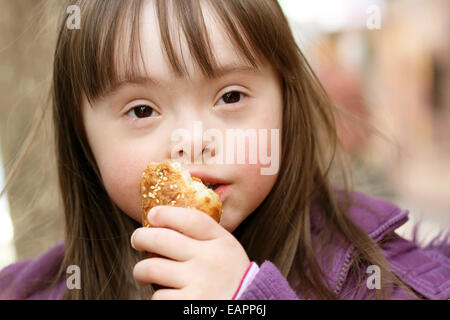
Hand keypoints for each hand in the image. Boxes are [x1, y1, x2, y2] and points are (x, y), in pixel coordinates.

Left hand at [131, 206, 250, 299]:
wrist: (247, 307)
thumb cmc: (231, 278)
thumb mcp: (227, 250)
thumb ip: (206, 237)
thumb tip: (168, 223)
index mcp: (221, 242)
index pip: (191, 219)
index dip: (167, 213)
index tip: (153, 214)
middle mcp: (209, 259)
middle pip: (162, 239)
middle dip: (141, 237)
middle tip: (137, 240)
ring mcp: (198, 282)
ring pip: (152, 268)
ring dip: (140, 270)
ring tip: (142, 273)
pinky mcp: (188, 305)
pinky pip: (158, 296)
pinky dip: (157, 296)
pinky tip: (164, 294)